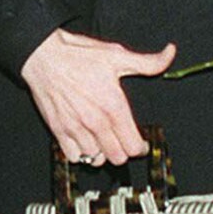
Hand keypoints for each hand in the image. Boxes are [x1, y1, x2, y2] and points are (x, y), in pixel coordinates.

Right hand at [20, 27, 175, 165]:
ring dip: (101, 152)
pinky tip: (84, 140)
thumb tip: (169, 54)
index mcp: (114, 106)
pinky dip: (80, 152)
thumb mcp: (117, 55)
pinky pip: (75, 156)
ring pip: (96, 159)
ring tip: (102, 140)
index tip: (139, 142)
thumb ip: (148, 61)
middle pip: (118, 157)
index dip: (140, 147)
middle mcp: (96, 121)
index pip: (134, 145)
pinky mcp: (59, 130)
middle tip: (121, 141)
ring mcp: (76, 128)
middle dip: (122, 151)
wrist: (43, 56)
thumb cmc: (77, 55)